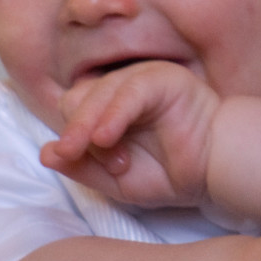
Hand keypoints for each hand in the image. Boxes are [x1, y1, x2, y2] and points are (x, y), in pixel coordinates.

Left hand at [41, 61, 219, 207]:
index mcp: (108, 109)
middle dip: (74, 129)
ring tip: (95, 148)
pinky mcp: (162, 79)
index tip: (84, 163)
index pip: (72, 112)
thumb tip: (45, 153)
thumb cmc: (170, 173)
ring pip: (99, 93)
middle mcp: (121, 90)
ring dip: (89, 124)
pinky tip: (106, 137)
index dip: (72, 137)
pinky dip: (113, 114)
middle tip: (75, 154)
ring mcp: (142, 80)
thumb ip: (81, 168)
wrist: (215, 171)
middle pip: (78, 99)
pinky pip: (128, 92)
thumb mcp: (115, 180)